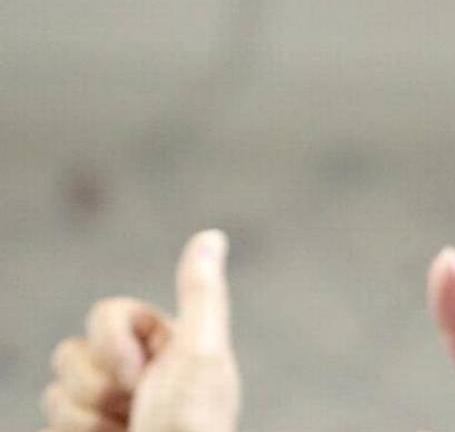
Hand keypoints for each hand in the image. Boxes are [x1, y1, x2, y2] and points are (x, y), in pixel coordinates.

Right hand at [41, 230, 240, 431]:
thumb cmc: (190, 428)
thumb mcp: (201, 355)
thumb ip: (200, 295)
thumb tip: (211, 235)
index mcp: (169, 345)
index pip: (107, 313)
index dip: (113, 344)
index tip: (145, 377)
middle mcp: (140, 372)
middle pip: (72, 352)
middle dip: (98, 386)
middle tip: (137, 411)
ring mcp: (110, 409)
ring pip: (56, 390)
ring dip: (86, 419)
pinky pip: (51, 421)